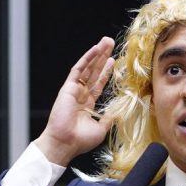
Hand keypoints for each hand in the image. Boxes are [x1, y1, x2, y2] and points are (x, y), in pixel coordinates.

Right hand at [34, 37, 114, 165]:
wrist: (65, 143)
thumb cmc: (80, 140)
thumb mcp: (101, 128)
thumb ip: (109, 118)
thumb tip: (120, 112)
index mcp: (87, 105)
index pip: (98, 84)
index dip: (106, 72)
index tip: (114, 61)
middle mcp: (80, 95)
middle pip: (93, 72)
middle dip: (103, 57)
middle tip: (110, 43)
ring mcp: (74, 90)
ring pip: (87, 68)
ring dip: (97, 54)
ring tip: (106, 42)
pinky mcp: (68, 88)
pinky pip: (78, 70)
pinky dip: (87, 59)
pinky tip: (95, 50)